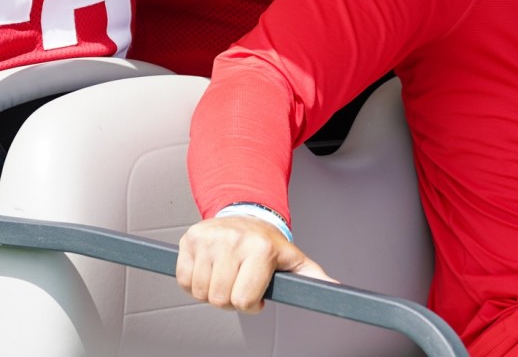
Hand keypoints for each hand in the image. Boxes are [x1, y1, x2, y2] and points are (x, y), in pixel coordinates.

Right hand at [176, 215, 334, 312]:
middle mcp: (233, 241)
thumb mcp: (292, 258)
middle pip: (219, 299)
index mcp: (260, 249)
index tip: (255, 296)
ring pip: (200, 291)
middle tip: (239, 284)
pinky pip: (183, 279)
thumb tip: (334, 289)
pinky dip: (193, 282)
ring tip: (227, 275)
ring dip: (211, 291)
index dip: (250, 305)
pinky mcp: (191, 238)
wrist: (246, 213)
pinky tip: (210, 269)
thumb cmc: (267, 241)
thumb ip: (312, 276)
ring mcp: (210, 239)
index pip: (243, 300)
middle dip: (230, 299)